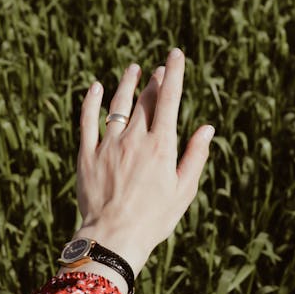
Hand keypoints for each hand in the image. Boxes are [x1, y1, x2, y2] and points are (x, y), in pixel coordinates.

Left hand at [62, 48, 213, 290]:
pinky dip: (92, 102)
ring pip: (118, 105)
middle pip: (145, 100)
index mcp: (161, 146)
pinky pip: (88, 121)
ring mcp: (108, 145)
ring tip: (133, 69)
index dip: (174, 74)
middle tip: (159, 69)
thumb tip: (207, 128)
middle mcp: (135, 139)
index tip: (176, 55)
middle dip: (154, 80)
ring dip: (127, 84)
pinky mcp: (87, 155)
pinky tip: (97, 88)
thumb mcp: (183, 190)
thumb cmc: (155, 218)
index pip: (170, 100)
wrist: (114, 238)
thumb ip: (195, 156)